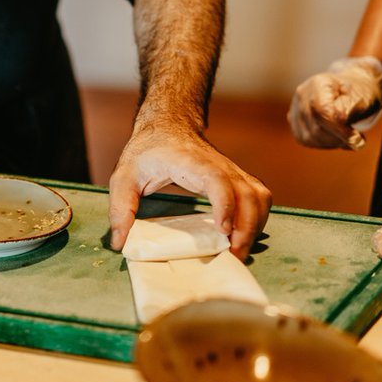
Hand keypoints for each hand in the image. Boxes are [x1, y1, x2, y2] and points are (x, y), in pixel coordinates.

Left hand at [108, 122, 271, 258]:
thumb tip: (121, 242)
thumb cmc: (148, 150)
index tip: (223, 230)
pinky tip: (242, 236)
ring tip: (239, 250)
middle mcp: (220, 166)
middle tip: (233, 255)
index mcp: (193, 163)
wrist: (168, 126)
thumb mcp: (124, 176)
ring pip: (260, 197)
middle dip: (247, 228)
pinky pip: (260, 198)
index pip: (218, 181)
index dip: (225, 205)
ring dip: (256, 226)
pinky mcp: (237, 179)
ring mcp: (232, 172)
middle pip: (249, 194)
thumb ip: (120, 207)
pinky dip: (258, 219)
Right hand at [288, 56, 381, 149]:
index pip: (322, 110)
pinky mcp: (294, 123)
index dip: (338, 127)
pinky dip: (324, 143)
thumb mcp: (360, 96)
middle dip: (339, 137)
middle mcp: (302, 95)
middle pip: (316, 126)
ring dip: (333, 142)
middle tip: (358, 140)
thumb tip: (339, 119)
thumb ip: (350, 106)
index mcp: (318, 83)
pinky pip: (306, 140)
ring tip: (348, 137)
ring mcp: (295, 109)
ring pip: (310, 137)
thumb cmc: (356, 93)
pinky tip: (337, 138)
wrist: (347, 91)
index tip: (357, 138)